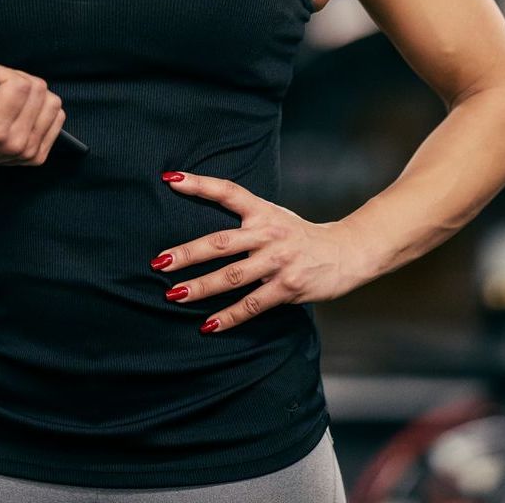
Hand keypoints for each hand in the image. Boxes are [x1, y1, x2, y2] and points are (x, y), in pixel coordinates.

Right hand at [0, 60, 65, 175]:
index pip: (18, 85)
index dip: (3, 72)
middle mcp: (15, 143)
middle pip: (38, 90)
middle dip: (18, 78)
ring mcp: (28, 151)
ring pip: (52, 102)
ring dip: (34, 92)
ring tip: (12, 95)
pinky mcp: (37, 155)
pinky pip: (57, 117)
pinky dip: (43, 108)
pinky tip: (22, 109)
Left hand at [153, 170, 354, 333]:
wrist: (345, 252)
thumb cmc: (300, 236)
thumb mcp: (275, 217)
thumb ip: (245, 220)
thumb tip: (205, 232)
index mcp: (263, 211)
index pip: (227, 191)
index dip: (199, 184)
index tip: (170, 179)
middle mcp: (268, 234)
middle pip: (220, 242)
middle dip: (188, 253)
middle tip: (160, 262)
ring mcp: (277, 262)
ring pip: (232, 276)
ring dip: (201, 287)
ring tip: (174, 295)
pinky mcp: (286, 288)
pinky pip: (252, 304)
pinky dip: (229, 316)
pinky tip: (208, 325)